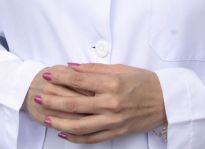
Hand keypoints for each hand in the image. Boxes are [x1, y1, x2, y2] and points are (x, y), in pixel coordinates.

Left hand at [36, 63, 166, 143]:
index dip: (60, 78)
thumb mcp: (121, 69)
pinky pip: (93, 138)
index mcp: (112, 84)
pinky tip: (64, 133)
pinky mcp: (117, 132)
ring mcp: (114, 120)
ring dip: (60, 122)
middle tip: (38, 96)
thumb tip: (71, 66)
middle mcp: (111, 103)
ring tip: (46, 118)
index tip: (47, 75)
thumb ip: (94, 69)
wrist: (166, 101)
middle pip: (75, 105)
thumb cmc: (144, 81)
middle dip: (53, 101)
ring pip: (80, 126)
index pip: (79, 81)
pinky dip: (76, 138)